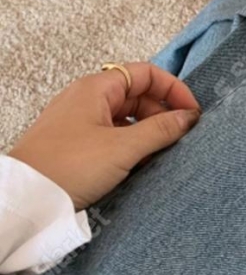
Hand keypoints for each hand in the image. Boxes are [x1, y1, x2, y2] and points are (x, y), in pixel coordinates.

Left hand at [10, 62, 200, 210]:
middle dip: (162, 113)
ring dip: (147, 131)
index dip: (173, 89)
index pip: (146, 74)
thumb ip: (160, 130)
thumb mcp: (123, 148)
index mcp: (97, 87)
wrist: (25, 200)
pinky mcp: (74, 142)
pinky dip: (130, 144)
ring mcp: (79, 120)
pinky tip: (139, 163)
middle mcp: (87, 97)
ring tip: (162, 153)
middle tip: (180, 137)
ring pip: (125, 116)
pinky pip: (111, 134)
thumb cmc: (68, 167)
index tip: (191, 113)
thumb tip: (188, 117)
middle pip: (137, 94)